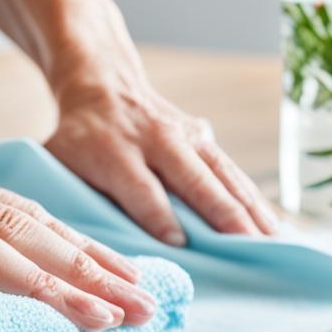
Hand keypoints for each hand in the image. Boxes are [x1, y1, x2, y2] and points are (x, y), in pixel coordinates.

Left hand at [46, 74, 279, 246]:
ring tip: (272, 244)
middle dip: (220, 214)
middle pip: (193, 179)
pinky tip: (274, 228)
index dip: (159, 215)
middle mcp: (155, 138)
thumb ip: (68, 193)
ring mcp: (185, 133)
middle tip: (245, 249)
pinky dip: (255, 198)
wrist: (103, 82)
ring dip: (248, 208)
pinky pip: (233, 170)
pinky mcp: (204, 136)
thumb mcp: (57, 160)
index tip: (180, 244)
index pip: (140, 188)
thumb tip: (74, 242)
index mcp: (112, 149)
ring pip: (222, 173)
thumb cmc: (76, 138)